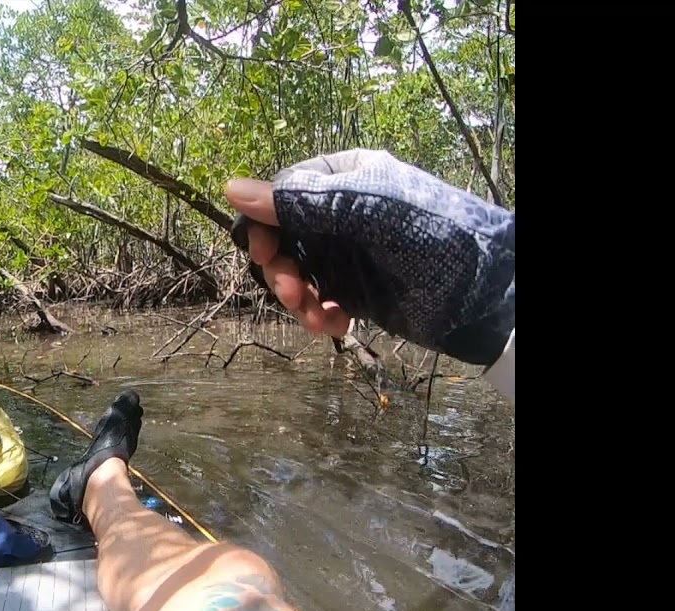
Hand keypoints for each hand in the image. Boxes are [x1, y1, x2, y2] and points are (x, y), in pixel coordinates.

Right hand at [224, 149, 514, 366]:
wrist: (487, 292)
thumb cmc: (429, 234)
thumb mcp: (362, 209)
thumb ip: (297, 201)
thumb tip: (229, 188)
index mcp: (344, 178)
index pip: (281, 193)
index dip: (263, 224)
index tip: (261, 252)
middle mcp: (343, 213)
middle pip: (284, 239)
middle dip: (281, 269)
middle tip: (292, 292)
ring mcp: (351, 253)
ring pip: (298, 274)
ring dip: (298, 298)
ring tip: (317, 317)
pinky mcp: (361, 290)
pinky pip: (321, 300)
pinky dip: (320, 315)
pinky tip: (336, 326)